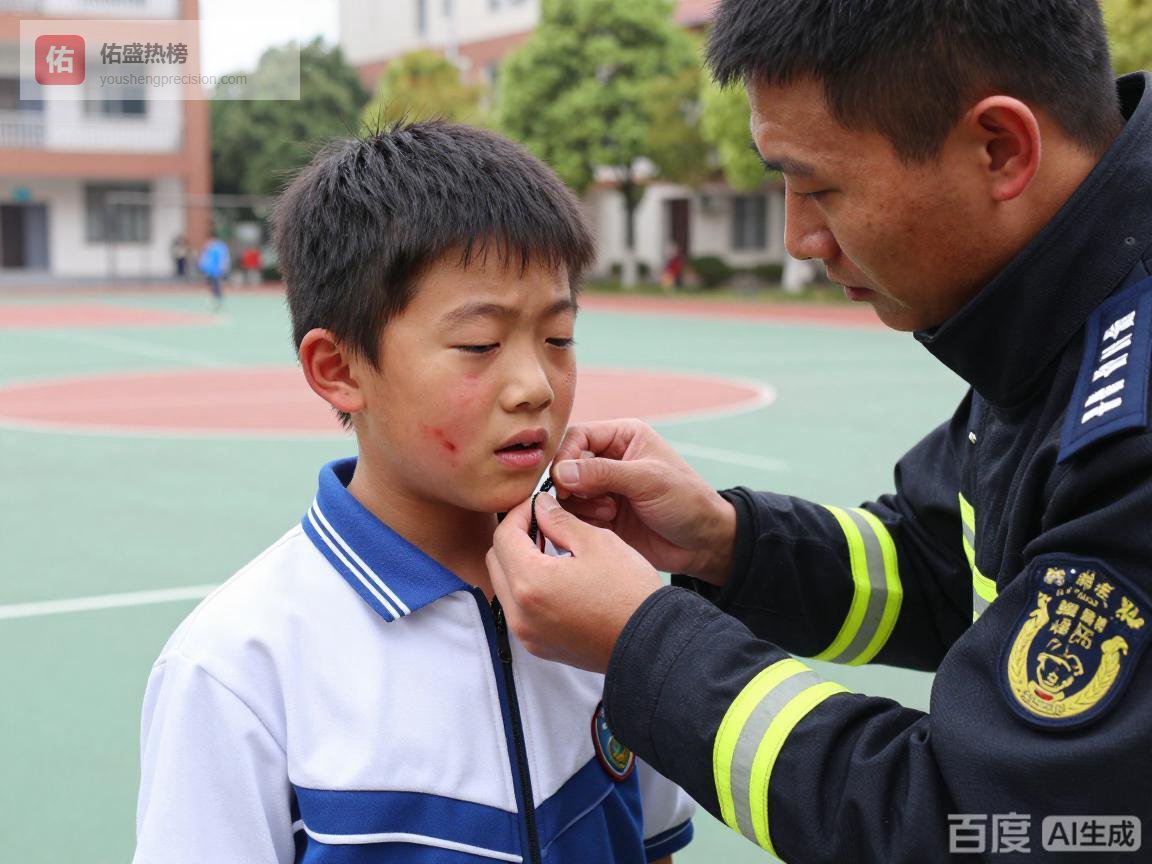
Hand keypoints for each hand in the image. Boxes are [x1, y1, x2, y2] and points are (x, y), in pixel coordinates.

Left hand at [487, 493, 662, 672]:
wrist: (651, 643)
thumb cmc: (629, 592)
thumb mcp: (597, 542)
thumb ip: (559, 520)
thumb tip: (540, 506)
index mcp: (530, 583)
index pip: (504, 535)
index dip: (520, 513)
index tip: (539, 505)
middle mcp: (519, 613)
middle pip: (496, 560)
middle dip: (514, 537)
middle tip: (542, 524)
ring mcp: (527, 634)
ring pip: (504, 585)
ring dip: (518, 563)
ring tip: (550, 550)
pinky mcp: (538, 646)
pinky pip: (518, 609)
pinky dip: (527, 588)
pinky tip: (556, 578)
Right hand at [550, 419, 736, 584]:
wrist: (702, 544)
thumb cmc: (686, 501)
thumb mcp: (648, 480)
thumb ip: (603, 473)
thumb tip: (560, 472)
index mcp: (622, 437)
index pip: (577, 436)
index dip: (565, 456)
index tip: (562, 480)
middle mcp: (608, 460)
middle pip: (566, 465)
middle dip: (572, 485)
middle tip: (589, 499)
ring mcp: (603, 489)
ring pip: (566, 493)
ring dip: (581, 504)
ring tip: (610, 513)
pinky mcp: (601, 516)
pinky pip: (575, 516)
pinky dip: (584, 521)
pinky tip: (609, 524)